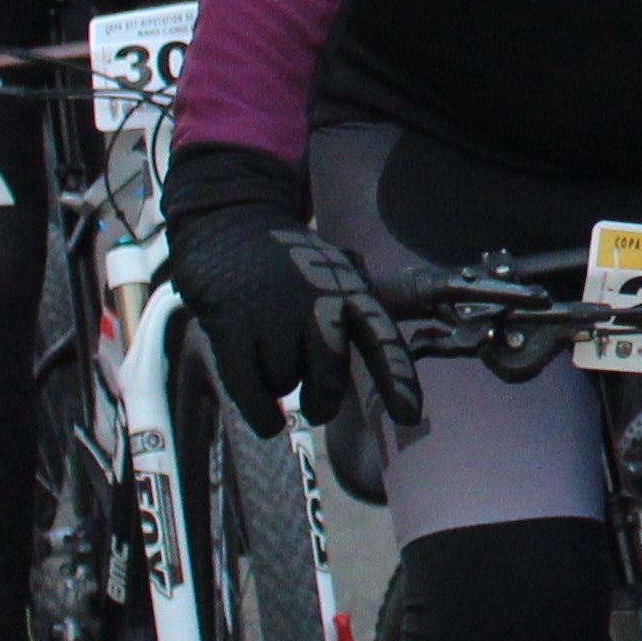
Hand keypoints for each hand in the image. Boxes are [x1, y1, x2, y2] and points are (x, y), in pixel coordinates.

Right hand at [165, 147, 419, 435]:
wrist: (232, 221)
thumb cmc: (290, 264)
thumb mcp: (336, 276)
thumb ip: (354, 319)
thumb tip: (373, 370)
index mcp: (351, 290)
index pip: (381, 338)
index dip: (397, 378)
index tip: (409, 415)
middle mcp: (316, 300)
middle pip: (329, 374)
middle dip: (324, 400)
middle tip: (318, 406)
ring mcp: (273, 311)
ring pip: (285, 382)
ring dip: (279, 383)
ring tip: (269, 353)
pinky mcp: (232, 324)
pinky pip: (250, 389)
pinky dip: (260, 412)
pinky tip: (268, 420)